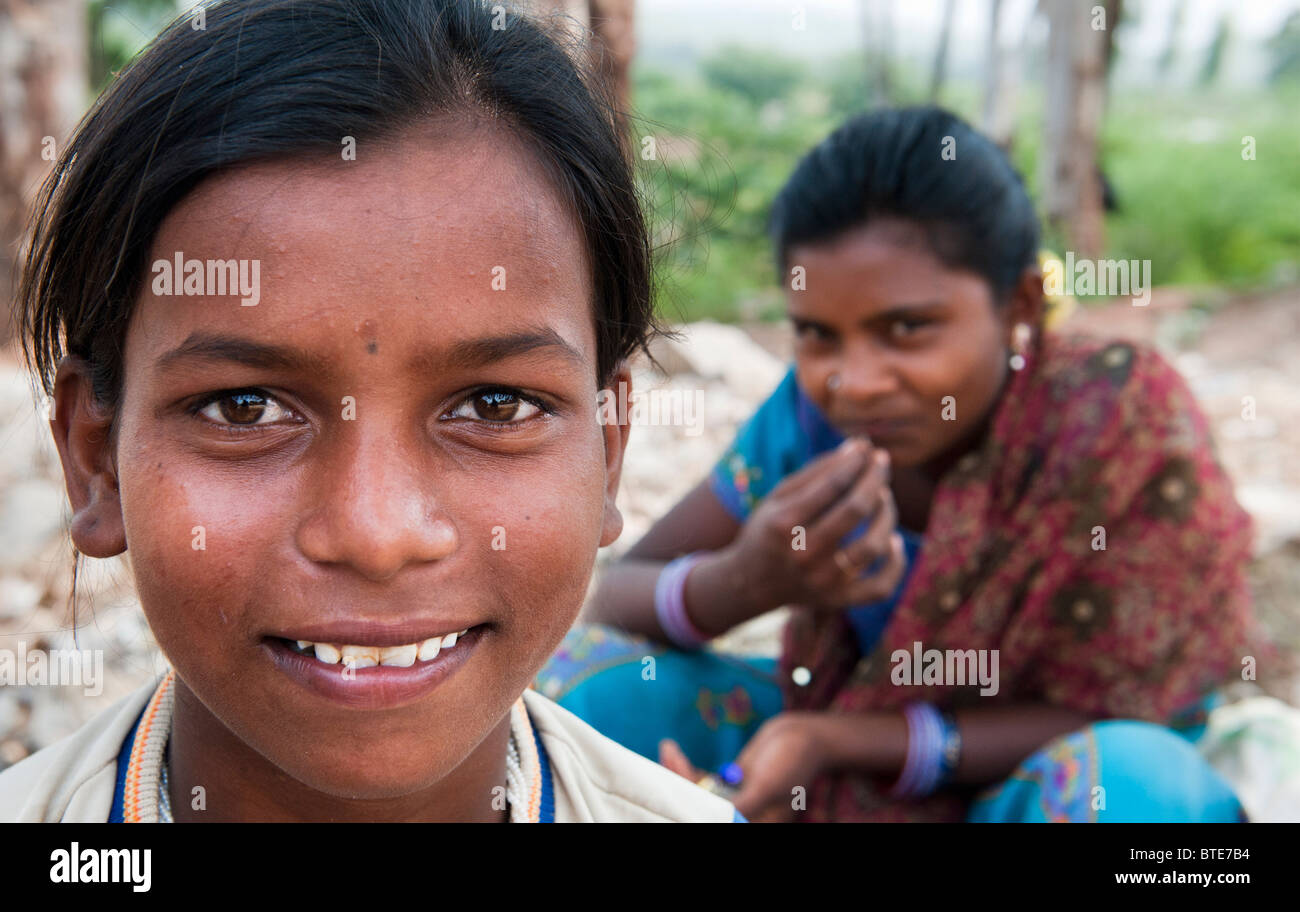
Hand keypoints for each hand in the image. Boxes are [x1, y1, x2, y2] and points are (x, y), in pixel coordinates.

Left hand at [658, 713, 826, 822]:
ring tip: (667, 751)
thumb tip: (708, 817)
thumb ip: (740, 805)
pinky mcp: (728, 786)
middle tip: (664, 762)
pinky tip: (670, 748)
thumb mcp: (768, 785)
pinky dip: (685, 767)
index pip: (714, 822)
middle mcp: (743, 819)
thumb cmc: (795, 759)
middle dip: (679, 789)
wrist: (806, 735)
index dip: (690, 814)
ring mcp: (734, 803)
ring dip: (678, 775)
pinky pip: (699, 781)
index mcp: (756, 825)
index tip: (670, 797)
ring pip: (696, 795)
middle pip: (700, 811)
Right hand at [723, 437, 906, 612]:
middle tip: (882, 462)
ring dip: (888, 514)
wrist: (751, 582)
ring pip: (873, 545)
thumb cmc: (769, 529)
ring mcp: (822, 581)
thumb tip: (860, 447)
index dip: (856, 462)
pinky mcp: (838, 600)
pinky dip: (895, 563)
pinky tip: (892, 540)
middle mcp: (802, 554)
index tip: (867, 448)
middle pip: (856, 510)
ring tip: (884, 497)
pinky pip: (881, 587)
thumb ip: (818, 471)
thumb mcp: (779, 495)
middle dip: (876, 478)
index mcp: (783, 523)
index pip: (832, 485)